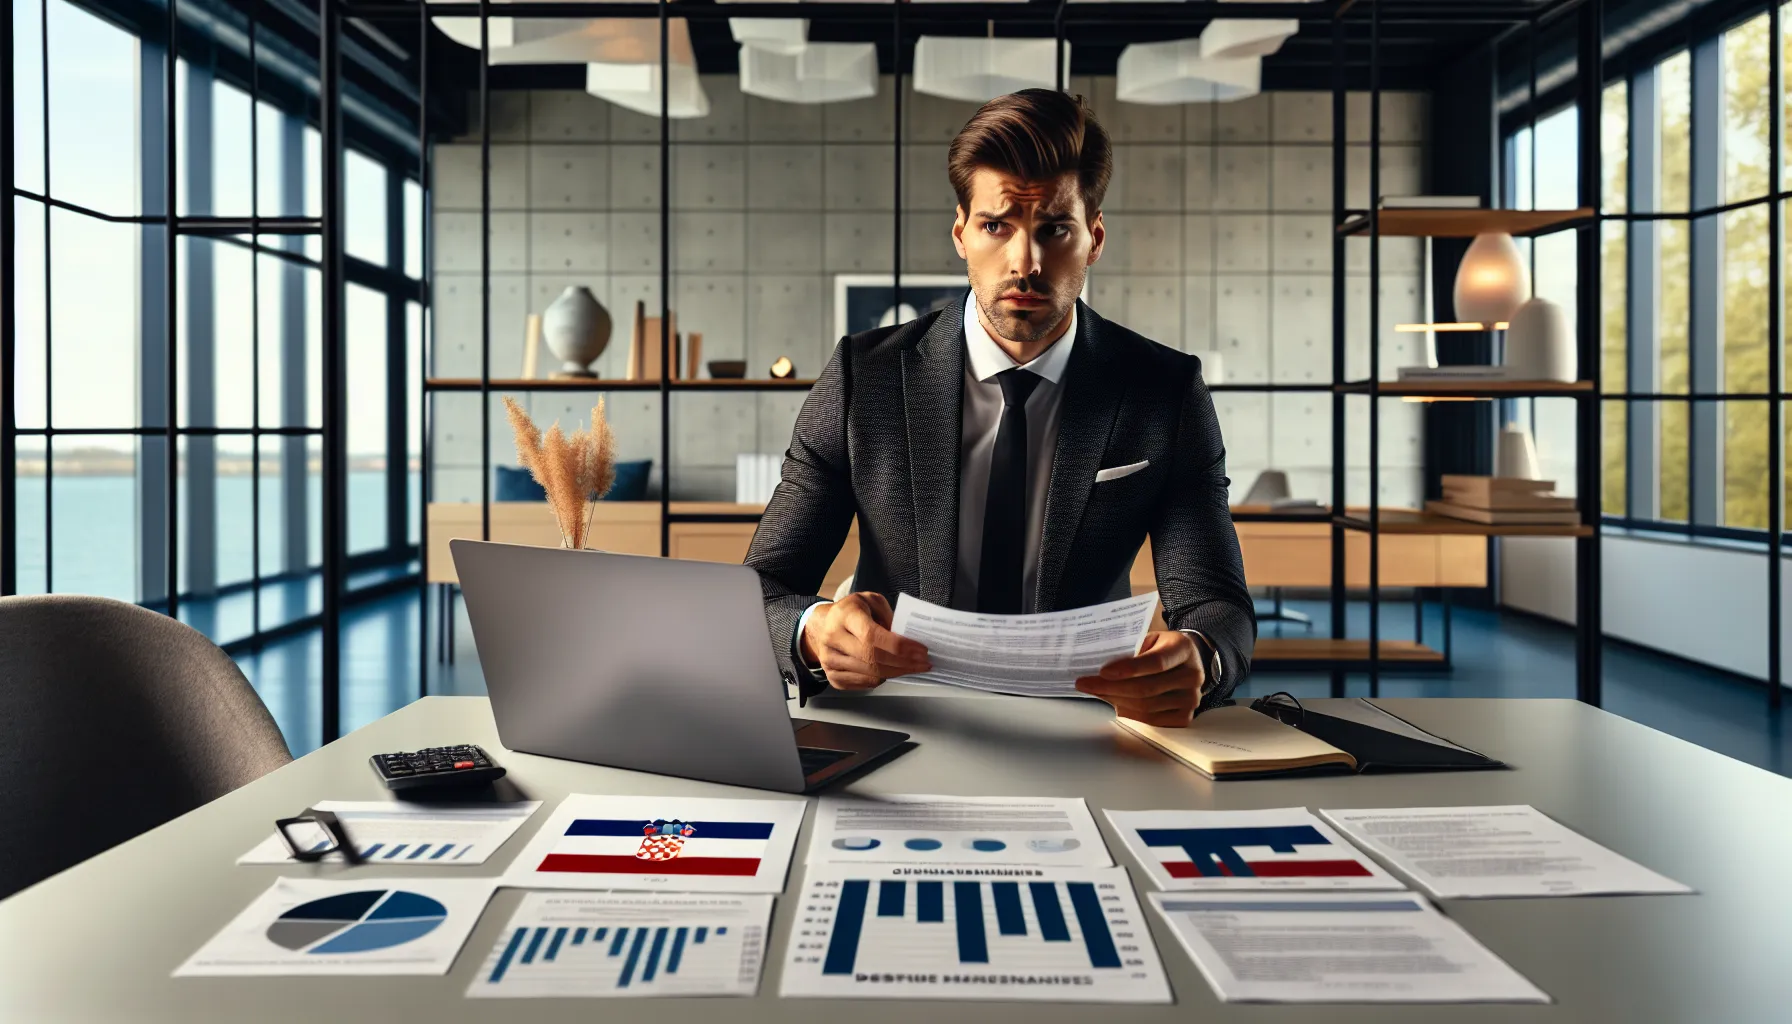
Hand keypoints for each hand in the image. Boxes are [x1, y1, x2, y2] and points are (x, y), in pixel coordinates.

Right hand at [799, 592, 931, 690]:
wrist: (822, 626)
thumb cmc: (851, 612)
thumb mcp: (871, 601)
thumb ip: (889, 616)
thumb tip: (907, 639)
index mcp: (845, 616)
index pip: (872, 636)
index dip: (900, 647)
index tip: (921, 650)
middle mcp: (833, 638)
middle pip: (873, 659)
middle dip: (904, 664)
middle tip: (923, 663)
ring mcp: (830, 660)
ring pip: (870, 674)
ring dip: (897, 672)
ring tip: (912, 667)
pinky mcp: (832, 676)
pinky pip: (863, 683)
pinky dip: (882, 679)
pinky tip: (892, 670)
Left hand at [1075, 630, 1205, 726]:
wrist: (1187, 662)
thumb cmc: (1162, 648)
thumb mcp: (1150, 639)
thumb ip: (1131, 649)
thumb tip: (1098, 666)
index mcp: (1183, 648)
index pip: (1156, 662)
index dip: (1128, 669)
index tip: (1103, 672)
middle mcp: (1192, 675)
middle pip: (1147, 688)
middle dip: (1111, 688)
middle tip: (1086, 684)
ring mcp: (1191, 698)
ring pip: (1146, 707)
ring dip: (1116, 701)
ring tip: (1097, 692)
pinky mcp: (1184, 717)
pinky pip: (1151, 721)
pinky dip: (1129, 713)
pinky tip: (1115, 703)